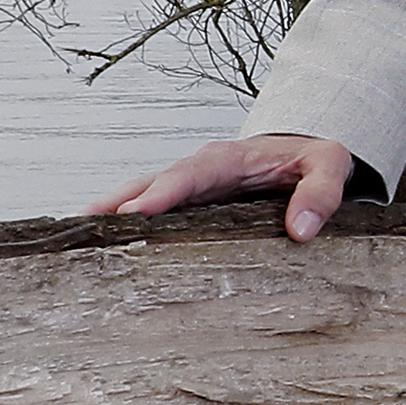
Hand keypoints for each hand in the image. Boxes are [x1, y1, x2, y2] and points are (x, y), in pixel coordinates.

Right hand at [95, 130, 363, 242]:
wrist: (306, 155)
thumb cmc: (314, 159)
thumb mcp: (331, 164)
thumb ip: (321, 192)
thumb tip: (301, 230)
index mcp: (230, 158)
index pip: (192, 175)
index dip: (164, 193)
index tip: (138, 212)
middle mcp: (199, 171)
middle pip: (151, 184)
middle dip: (117, 204)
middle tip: (85, 226)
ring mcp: (188, 188)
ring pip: (139, 196)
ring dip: (107, 215)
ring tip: (74, 238)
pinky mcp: (185, 205)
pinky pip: (149, 214)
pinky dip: (120, 226)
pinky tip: (96, 249)